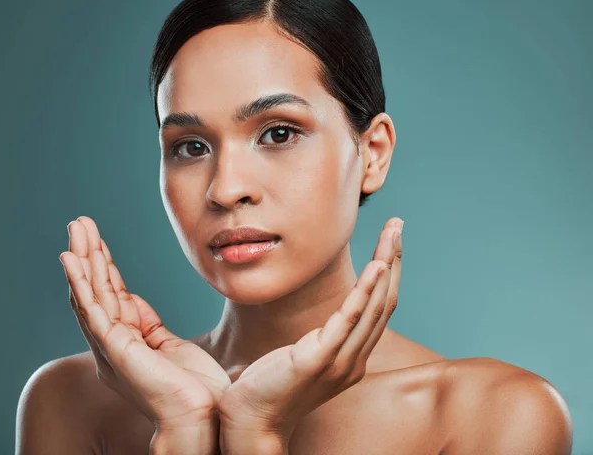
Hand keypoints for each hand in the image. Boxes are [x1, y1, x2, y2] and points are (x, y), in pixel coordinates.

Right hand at [60, 216, 231, 436]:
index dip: (102, 264)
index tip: (96, 238)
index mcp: (124, 341)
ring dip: (82, 259)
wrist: (203, 413)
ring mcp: (110, 345)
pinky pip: (93, 309)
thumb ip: (148, 325)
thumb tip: (136, 305)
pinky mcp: (115, 348)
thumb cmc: (191, 385)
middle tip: (80, 222)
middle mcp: (111, 343)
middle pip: (95, 289)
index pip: (109, 294)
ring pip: (90, 293)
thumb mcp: (167, 344)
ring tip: (76, 229)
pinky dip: (80, 282)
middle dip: (88, 253)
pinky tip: (71, 260)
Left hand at [217, 217, 403, 446]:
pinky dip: (366, 290)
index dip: (388, 273)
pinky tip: (376, 265)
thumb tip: (319, 313)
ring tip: (393, 233)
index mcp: (352, 357)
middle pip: (384, 301)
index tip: (390, 242)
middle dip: (393, 259)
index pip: (379, 308)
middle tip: (398, 225)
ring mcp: (339, 360)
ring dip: (386, 264)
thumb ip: (320, 337)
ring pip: (374, 305)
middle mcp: (354, 359)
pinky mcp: (319, 359)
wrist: (250, 424)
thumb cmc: (271, 387)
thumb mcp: (304, 356)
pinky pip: (349, 318)